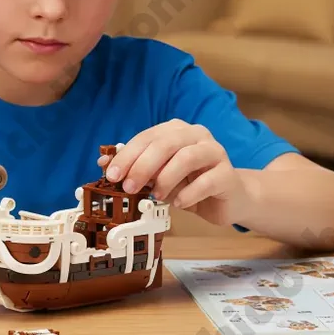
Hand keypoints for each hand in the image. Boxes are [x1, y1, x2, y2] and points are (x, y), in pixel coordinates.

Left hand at [99, 120, 244, 227]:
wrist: (229, 198)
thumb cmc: (190, 184)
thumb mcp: (159, 177)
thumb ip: (137, 169)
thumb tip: (104, 163)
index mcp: (176, 130)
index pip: (147, 137)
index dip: (127, 155)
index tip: (111, 175)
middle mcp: (197, 135)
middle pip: (166, 144)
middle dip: (142, 166)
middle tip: (128, 187)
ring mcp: (215, 152)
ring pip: (187, 157)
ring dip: (166, 178)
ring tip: (156, 196)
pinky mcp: (228, 174)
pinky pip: (207, 181)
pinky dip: (188, 193)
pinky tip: (179, 204)